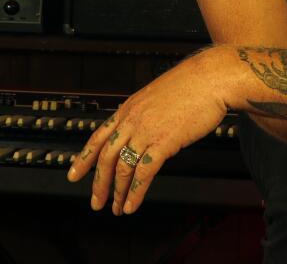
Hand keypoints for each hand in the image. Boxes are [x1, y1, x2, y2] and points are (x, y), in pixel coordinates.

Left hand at [66, 48, 229, 214]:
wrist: (211, 78)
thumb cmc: (192, 85)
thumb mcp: (158, 96)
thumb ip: (146, 114)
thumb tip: (144, 131)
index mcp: (129, 108)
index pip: (99, 136)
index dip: (84, 158)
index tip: (74, 173)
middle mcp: (133, 120)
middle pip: (106, 157)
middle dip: (99, 183)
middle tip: (95, 201)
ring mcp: (146, 131)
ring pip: (122, 168)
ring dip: (117, 192)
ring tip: (116, 208)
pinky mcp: (163, 142)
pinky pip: (143, 173)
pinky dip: (135, 192)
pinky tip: (132, 204)